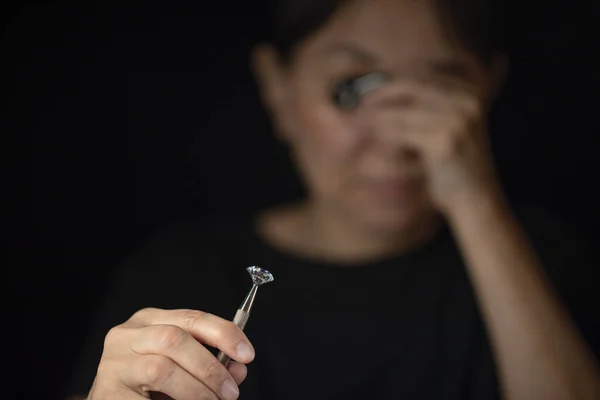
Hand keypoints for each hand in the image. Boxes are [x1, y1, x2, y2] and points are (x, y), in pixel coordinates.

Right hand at [87, 308, 254, 399]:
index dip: (224, 333)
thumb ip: (211, 365)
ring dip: (195, 390)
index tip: (247, 354)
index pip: (192, 317)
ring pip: (161, 368)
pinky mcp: (106, 391)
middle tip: (230, 392)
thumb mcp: (183, 368)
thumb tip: (238, 370)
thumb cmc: (149, 385)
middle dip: (210, 367)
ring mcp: (113, 362)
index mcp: (149, 320)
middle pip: (175, 338)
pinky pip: (146, 399)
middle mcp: (127, 334)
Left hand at [360, 80, 502, 213]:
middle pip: (409, 83)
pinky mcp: (443, 141)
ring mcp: (456, 120)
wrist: (476, 200)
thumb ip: (428, 105)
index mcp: (468, 91)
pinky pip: (400, 130)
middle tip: (359, 105)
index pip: (420, 72)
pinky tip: (373, 135)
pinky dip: (381, 131)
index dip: (390, 79)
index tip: (369, 90)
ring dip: (375, 114)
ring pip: (400, 107)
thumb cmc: (455, 166)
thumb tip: (386, 88)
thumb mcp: (450, 126)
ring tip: (360, 121)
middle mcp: (465, 100)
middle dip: (379, 93)